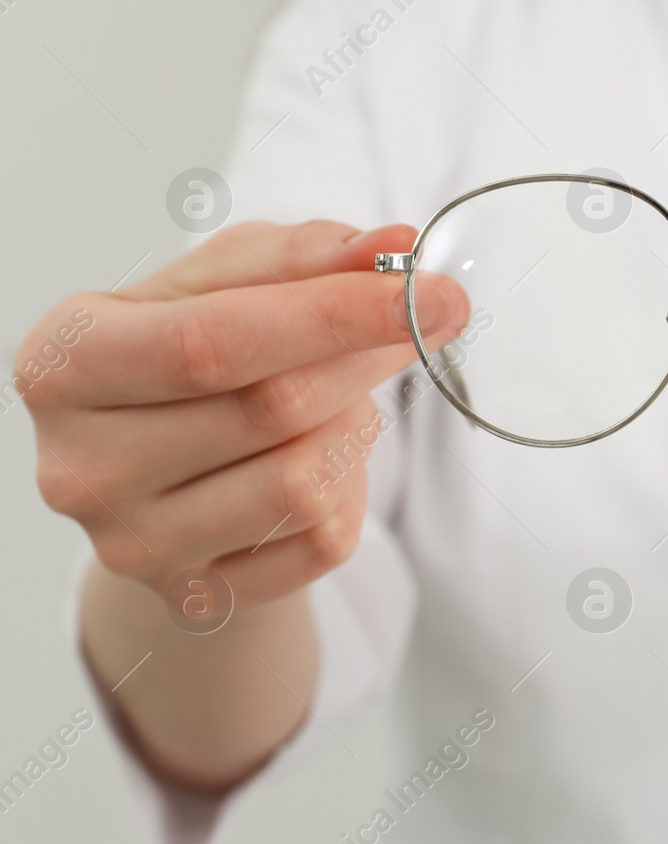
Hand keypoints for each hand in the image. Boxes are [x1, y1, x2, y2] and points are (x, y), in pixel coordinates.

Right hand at [21, 220, 468, 606]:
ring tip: (339, 401)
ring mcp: (134, 544)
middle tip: (424, 320)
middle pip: (273, 409)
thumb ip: (301, 256)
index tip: (425, 289)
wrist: (164, 473)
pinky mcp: (196, 596)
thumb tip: (392, 247)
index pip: (213, 340)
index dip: (332, 314)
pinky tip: (323, 463)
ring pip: (304, 483)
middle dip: (368, 356)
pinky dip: (350, 492)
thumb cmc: (188, 357)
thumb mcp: (223, 283)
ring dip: (355, 427)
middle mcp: (83, 465)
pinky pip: (321, 543)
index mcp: (66, 363)